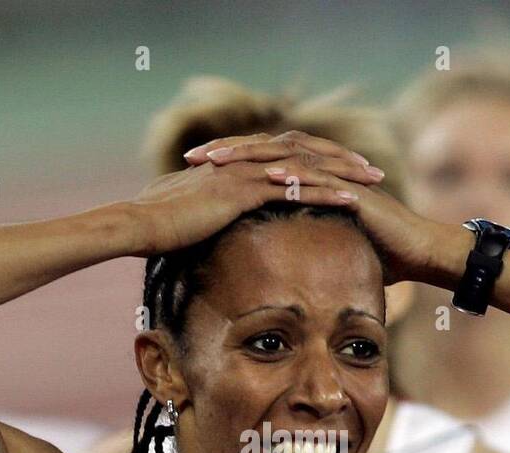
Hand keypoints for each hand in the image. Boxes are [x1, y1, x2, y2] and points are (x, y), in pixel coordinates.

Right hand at [127, 130, 384, 256]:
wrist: (136, 224)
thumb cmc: (154, 230)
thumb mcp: (187, 223)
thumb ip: (206, 223)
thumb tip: (210, 239)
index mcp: (233, 168)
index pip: (284, 161)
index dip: (315, 166)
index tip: (343, 175)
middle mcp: (242, 164)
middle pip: (302, 155)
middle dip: (340, 162)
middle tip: (371, 171)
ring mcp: (243, 173)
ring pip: (304, 166)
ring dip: (342, 173)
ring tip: (373, 180)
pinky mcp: (242, 190)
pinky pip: (293, 188)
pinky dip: (324, 192)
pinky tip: (351, 200)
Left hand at [184, 130, 464, 285]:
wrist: (418, 254)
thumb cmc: (377, 257)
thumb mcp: (326, 254)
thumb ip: (299, 255)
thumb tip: (270, 279)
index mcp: (308, 181)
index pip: (259, 165)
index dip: (226, 167)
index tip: (192, 175)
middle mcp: (320, 171)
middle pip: (264, 151)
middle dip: (227, 153)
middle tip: (192, 158)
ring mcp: (336, 176)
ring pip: (285, 156)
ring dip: (249, 157)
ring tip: (217, 161)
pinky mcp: (352, 188)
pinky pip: (317, 176)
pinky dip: (290, 174)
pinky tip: (264, 176)